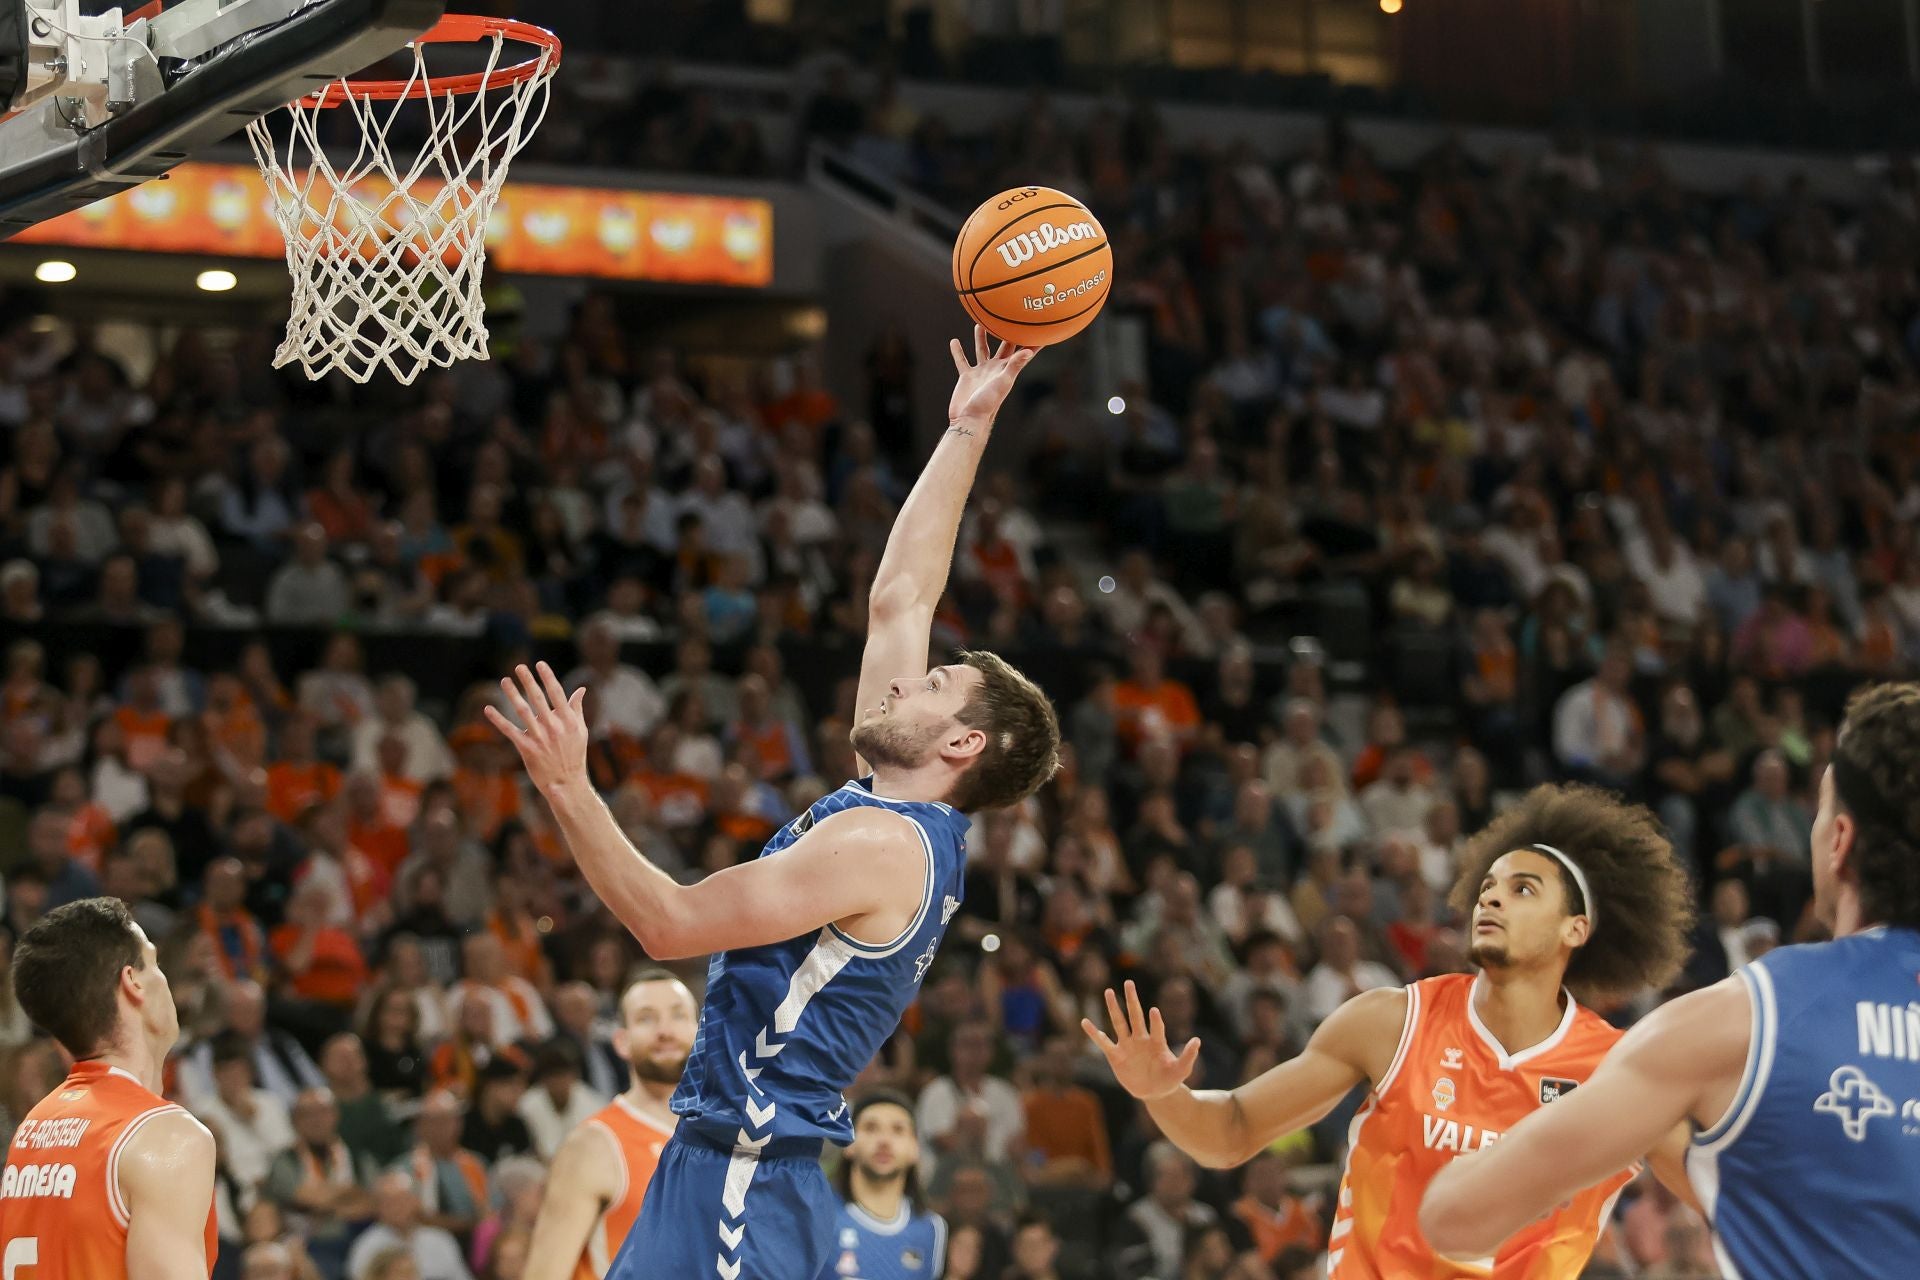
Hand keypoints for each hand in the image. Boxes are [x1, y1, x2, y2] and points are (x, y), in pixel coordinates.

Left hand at [485, 662, 588, 794]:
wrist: (568, 783)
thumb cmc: (575, 754)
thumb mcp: (581, 730)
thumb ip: (577, 709)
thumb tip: (581, 689)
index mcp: (568, 721)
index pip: (557, 694)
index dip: (548, 677)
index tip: (540, 664)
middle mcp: (554, 727)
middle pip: (538, 698)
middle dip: (528, 681)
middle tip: (519, 667)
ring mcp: (540, 738)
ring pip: (523, 711)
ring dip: (512, 694)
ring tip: (505, 680)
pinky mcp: (527, 749)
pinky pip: (510, 731)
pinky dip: (498, 719)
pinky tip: (488, 709)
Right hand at [948, 324, 1035, 427]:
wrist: (969, 418)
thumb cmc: (989, 403)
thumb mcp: (1003, 382)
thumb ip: (1014, 365)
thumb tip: (1029, 350)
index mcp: (1007, 369)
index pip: (1023, 352)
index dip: (1033, 342)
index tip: (1041, 329)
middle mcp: (995, 369)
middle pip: (1003, 346)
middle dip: (1007, 333)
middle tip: (1010, 318)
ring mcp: (981, 372)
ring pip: (982, 350)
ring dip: (981, 337)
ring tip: (980, 323)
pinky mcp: (967, 376)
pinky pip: (962, 360)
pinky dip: (958, 351)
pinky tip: (954, 341)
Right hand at [1082, 979, 1201, 1101]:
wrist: (1155, 1092)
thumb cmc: (1170, 1079)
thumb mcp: (1181, 1069)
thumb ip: (1188, 1056)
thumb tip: (1197, 1040)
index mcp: (1157, 1041)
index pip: (1156, 1028)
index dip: (1155, 1021)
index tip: (1154, 1011)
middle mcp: (1141, 1039)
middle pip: (1135, 1016)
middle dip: (1132, 1000)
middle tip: (1129, 982)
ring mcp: (1127, 1046)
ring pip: (1119, 1023)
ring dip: (1114, 1008)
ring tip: (1108, 991)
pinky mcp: (1115, 1056)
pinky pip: (1103, 1042)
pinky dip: (1094, 1033)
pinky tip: (1085, 1022)